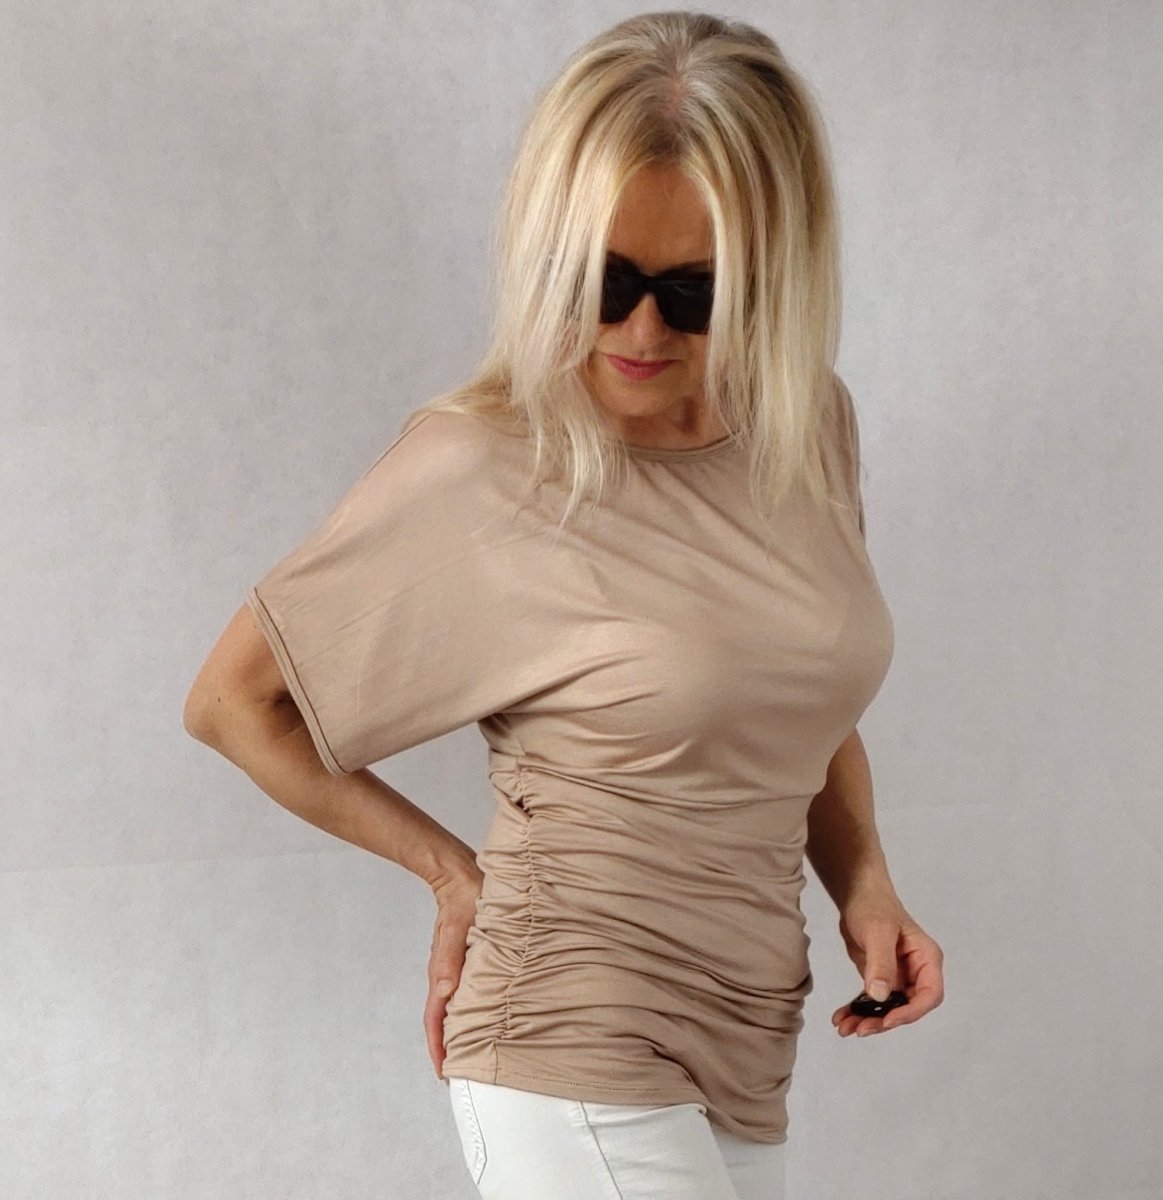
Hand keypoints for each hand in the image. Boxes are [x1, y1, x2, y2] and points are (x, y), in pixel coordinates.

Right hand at [425, 867, 484, 1080]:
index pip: (435, 1018)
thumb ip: (450, 957)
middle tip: (458, 1076)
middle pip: (439, 1020)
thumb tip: (443, 991)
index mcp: (443, 970)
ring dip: (454, 1031)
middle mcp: (443, 974)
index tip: (444, 1072)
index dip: (439, 1047)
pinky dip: (463, 1012)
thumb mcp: (461, 926)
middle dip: (446, 1048)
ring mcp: (450, 968)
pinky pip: (457, 993)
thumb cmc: (468, 897)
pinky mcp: (458, 960)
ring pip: (448, 1008)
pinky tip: (476, 1018)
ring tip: (467, 1056)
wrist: (459, 875)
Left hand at [830, 887, 944, 1037]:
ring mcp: (899, 977)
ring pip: (888, 1008)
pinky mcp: (880, 978)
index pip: (929, 994)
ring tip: (844, 1028)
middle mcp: (916, 972)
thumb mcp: (878, 932)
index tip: (887, 1020)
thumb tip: (881, 996)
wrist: (856, 894)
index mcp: (926, 959)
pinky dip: (857, 1010)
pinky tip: (841, 1018)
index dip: (910, 1011)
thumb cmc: (874, 906)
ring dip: (868, 1020)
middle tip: (859, 1030)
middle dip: (884, 1021)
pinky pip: (872, 1001)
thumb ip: (881, 964)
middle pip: (907, 1007)